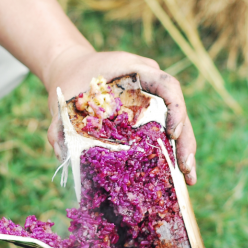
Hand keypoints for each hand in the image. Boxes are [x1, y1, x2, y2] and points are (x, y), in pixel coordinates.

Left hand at [45, 46, 197, 184]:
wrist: (71, 69)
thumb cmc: (69, 80)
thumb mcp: (61, 100)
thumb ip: (59, 124)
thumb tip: (61, 154)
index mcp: (134, 69)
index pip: (166, 84)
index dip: (175, 108)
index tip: (173, 133)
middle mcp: (150, 82)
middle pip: (178, 108)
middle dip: (186, 139)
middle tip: (187, 168)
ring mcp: (152, 97)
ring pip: (177, 121)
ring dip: (184, 149)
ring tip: (189, 178)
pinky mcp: (149, 112)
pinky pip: (165, 130)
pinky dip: (171, 151)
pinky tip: (177, 174)